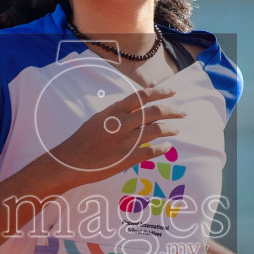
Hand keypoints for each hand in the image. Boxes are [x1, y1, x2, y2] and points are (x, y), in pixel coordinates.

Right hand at [47, 83, 185, 184]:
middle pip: (155, 112)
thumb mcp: (100, 118)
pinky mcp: (127, 158)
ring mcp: (126, 141)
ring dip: (170, 129)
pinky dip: (163, 148)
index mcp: (115, 110)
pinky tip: (167, 147)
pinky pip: (152, 151)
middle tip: (182, 113)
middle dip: (173, 111)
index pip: (143, 96)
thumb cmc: (84, 139)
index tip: (173, 92)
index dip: (161, 93)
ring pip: (157, 130)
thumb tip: (137, 108)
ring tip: (175, 129)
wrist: (70, 161)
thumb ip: (119, 112)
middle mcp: (122, 123)